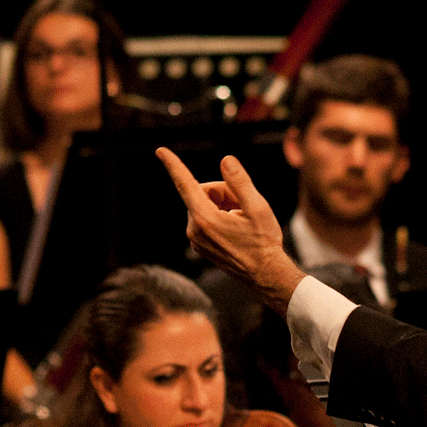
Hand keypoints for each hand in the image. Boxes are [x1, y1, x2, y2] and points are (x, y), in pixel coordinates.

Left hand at [155, 149, 305, 309]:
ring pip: (204, 206)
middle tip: (244, 205)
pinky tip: (237, 230)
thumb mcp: (257, 207)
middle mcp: (195, 230)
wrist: (265, 275)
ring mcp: (196, 240)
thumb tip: (225, 161)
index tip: (161, 151)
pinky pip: (205, 220)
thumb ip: (239, 182)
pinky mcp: (200, 246)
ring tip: (243, 220)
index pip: (186, 184)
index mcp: (205, 219)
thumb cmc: (263, 242)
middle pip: (203, 193)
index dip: (174, 165)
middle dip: (223, 192)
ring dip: (223, 205)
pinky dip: (220, 217)